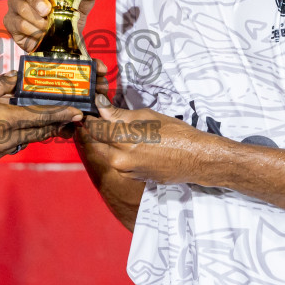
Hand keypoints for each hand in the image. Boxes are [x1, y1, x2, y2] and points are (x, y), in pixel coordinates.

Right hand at [0, 73, 82, 163]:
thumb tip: (14, 79)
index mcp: (5, 120)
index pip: (40, 117)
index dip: (60, 114)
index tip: (77, 113)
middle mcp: (4, 140)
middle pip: (36, 133)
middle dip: (53, 126)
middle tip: (69, 121)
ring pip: (22, 142)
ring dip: (33, 133)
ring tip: (42, 124)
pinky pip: (7, 148)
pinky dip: (14, 139)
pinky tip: (12, 132)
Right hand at [5, 0, 104, 53]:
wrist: (63, 43)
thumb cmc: (70, 17)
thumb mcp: (83, 5)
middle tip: (46, 10)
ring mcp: (16, 4)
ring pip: (18, 4)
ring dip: (34, 17)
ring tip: (47, 27)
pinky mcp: (10, 21)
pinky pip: (16, 22)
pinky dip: (29, 29)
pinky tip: (39, 34)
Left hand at [76, 97, 202, 184]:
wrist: (194, 159)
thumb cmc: (175, 133)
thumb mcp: (147, 117)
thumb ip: (120, 115)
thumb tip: (101, 107)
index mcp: (122, 140)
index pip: (95, 128)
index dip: (90, 118)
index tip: (90, 111)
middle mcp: (119, 158)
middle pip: (96, 142)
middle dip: (97, 131)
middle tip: (102, 119)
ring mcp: (125, 170)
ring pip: (106, 153)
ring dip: (107, 142)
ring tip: (119, 131)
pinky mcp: (131, 177)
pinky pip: (117, 163)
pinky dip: (118, 153)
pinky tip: (130, 145)